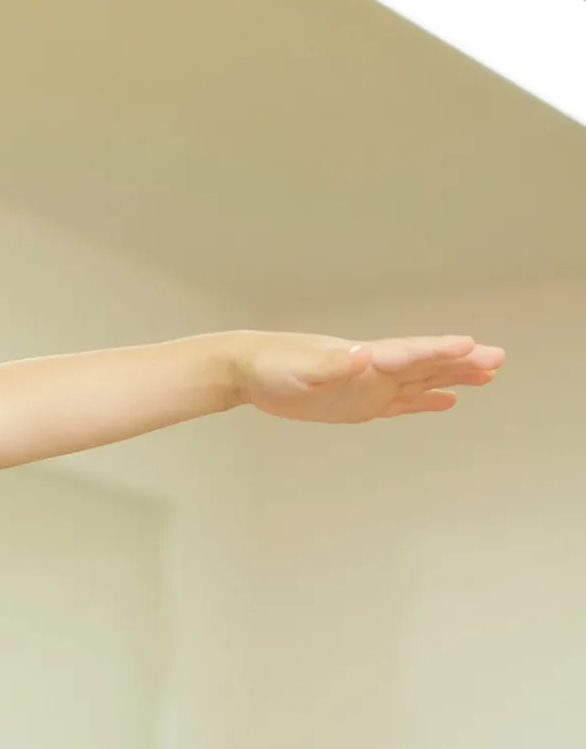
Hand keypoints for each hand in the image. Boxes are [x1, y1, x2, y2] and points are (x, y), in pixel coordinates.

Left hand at [237, 331, 502, 422]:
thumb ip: (334, 365)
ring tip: (489, 374)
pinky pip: (401, 403)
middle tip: (498, 358)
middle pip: (425, 364)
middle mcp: (373, 368)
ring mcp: (370, 385)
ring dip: (454, 378)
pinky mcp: (360, 403)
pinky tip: (449, 401)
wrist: (250, 370)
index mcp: (362, 357)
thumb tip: (363, 356)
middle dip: (461, 362)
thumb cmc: (273, 366)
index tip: (471, 346)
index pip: (408, 353)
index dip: (438, 351)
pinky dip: (426, 401)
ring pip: (421, 381)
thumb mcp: (300, 369)